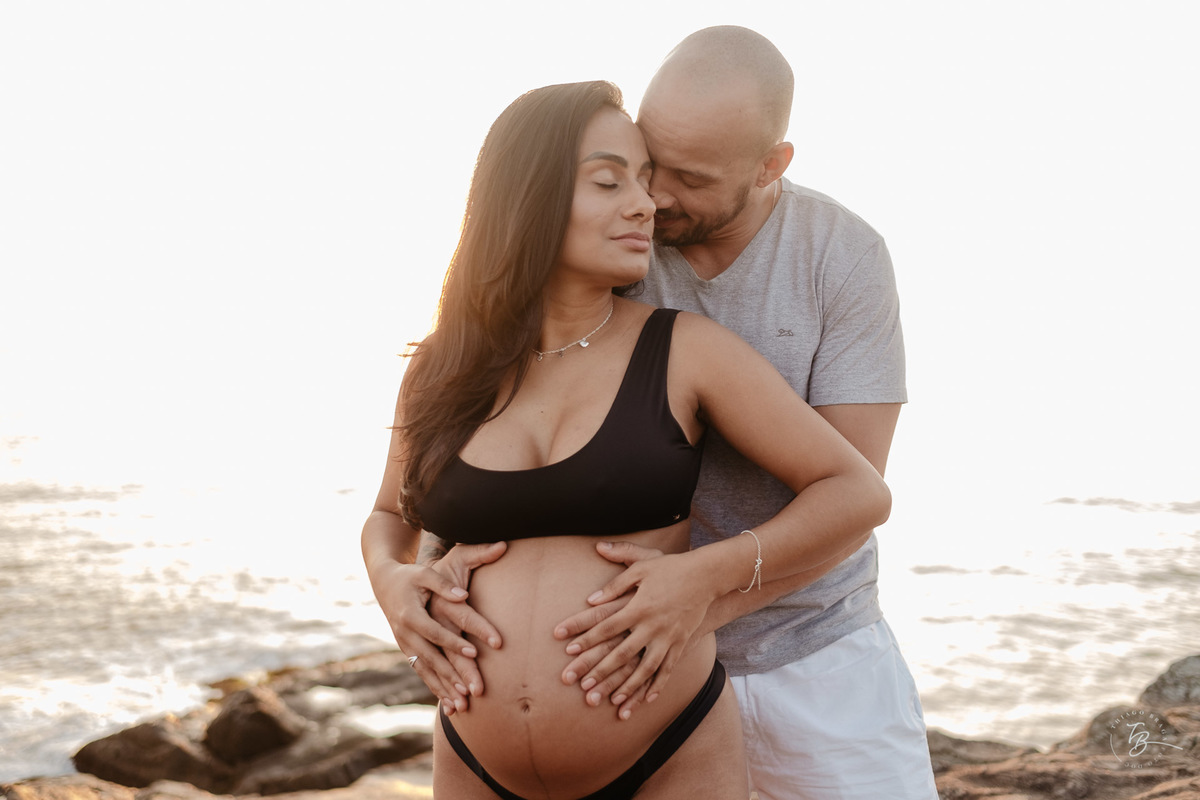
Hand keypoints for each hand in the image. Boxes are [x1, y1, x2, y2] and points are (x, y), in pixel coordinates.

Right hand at [371, 541, 505, 712]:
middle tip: (472, 690)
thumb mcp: (424, 574)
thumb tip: (463, 596)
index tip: (475, 652)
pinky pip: (421, 672)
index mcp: (410, 614)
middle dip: (452, 676)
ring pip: (426, 670)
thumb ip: (443, 585)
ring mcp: (404, 644)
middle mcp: (405, 633)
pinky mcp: (407, 650)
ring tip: (461, 706)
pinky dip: (435, 687)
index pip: (435, 632)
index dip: (454, 642)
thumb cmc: (410, 576)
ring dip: (443, 688)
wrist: (385, 583)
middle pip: (431, 658)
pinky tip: (448, 702)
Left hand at [559, 541, 712, 718]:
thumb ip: (615, 583)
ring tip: (613, 701)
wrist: (706, 575)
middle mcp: (652, 625)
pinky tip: (647, 700)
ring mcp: (668, 637)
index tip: (568, 650)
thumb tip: (590, 599)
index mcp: (638, 606)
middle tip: (582, 686)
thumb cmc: (670, 568)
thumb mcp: (641, 567)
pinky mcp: (681, 643)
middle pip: (622, 653)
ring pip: (645, 668)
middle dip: (600, 671)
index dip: (586, 638)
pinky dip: (657, 685)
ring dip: (628, 686)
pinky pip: (668, 669)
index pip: (606, 626)